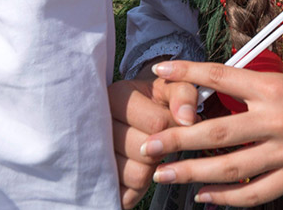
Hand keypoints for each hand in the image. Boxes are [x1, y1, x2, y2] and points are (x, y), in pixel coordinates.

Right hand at [108, 71, 198, 208]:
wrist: (133, 117)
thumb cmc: (155, 102)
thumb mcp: (171, 88)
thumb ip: (184, 95)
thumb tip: (188, 119)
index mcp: (116, 96)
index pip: (158, 123)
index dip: (175, 127)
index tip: (175, 122)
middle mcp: (99, 124)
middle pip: (146, 152)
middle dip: (163, 149)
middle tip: (161, 140)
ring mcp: (95, 153)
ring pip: (137, 175)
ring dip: (152, 169)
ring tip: (150, 153)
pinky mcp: (100, 179)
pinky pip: (127, 193)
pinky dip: (139, 187)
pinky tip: (140, 167)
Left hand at [143, 60, 282, 206]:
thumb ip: (257, 89)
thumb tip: (217, 93)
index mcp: (275, 85)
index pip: (221, 75)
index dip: (187, 73)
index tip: (159, 70)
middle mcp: (277, 118)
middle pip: (216, 129)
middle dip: (177, 138)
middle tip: (148, 142)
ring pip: (229, 167)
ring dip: (192, 172)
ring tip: (164, 173)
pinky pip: (254, 193)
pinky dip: (226, 198)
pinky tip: (204, 196)